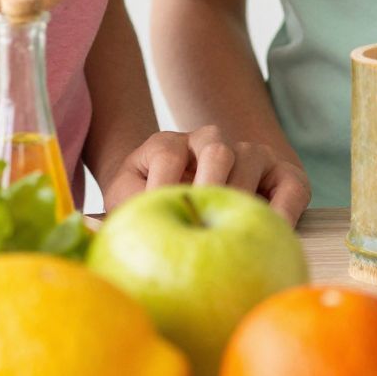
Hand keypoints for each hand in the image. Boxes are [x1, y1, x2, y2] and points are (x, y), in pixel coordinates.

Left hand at [97, 124, 311, 224]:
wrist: (186, 198)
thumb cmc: (146, 208)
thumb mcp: (125, 204)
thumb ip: (110, 215)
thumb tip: (85, 228)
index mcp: (166, 144)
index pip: (167, 154)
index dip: (163, 187)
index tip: (158, 218)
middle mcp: (210, 140)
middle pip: (217, 151)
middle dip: (210, 188)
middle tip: (201, 225)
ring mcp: (248, 152)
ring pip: (252, 159)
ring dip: (242, 196)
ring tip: (230, 234)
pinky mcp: (280, 174)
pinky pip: (291, 187)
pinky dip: (284, 209)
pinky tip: (271, 235)